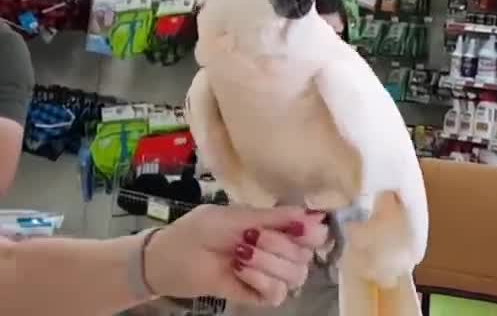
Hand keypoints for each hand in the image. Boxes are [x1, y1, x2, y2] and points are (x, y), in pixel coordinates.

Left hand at [144, 204, 328, 306]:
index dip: (313, 233)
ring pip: (296, 275)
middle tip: (247, 238)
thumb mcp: (235, 217)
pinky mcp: (257, 295)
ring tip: (240, 257)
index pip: (316, 233)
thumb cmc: (197, 231)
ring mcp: (270, 274)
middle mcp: (280, 251)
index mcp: (278, 227)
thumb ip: (274, 217)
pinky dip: (260, 282)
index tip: (297, 229)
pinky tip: (239, 273)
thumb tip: (315, 215)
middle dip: (278, 245)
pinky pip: (277, 294)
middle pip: (307, 255)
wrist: (165, 260)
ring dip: (268, 264)